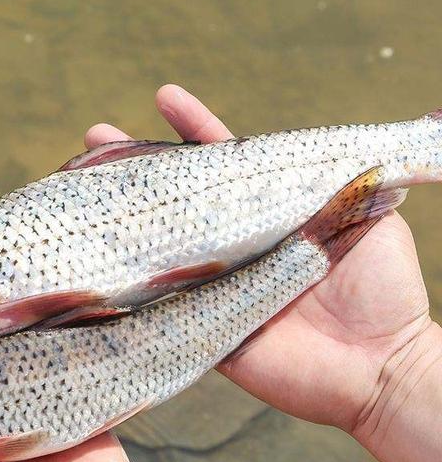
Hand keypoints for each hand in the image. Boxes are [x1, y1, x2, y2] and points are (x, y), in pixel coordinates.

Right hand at [86, 84, 441, 461]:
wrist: (380, 364)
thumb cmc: (382, 287)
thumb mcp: (369, 214)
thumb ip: (341, 180)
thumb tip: (328, 144)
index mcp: (267, 213)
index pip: (222, 163)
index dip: (191, 129)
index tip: (163, 97)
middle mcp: (233, 244)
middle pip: (176, 198)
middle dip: (135, 164)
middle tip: (94, 137)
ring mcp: (214, 283)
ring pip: (160, 244)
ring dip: (121, 215)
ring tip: (79, 184)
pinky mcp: (204, 325)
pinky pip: (161, 303)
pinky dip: (131, 282)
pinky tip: (97, 258)